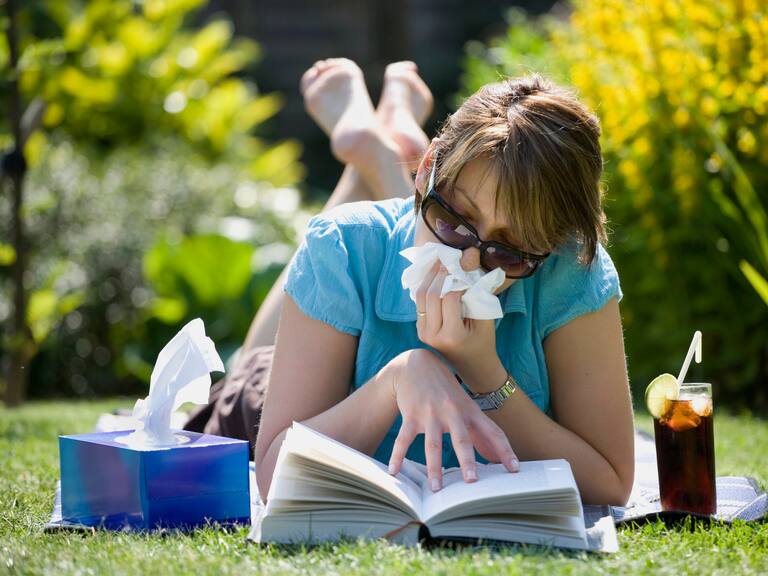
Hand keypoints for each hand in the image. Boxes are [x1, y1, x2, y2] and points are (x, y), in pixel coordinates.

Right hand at [385, 348, 518, 490]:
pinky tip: (394, 471)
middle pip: (462, 439)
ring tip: (436, 489)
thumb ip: (481, 434)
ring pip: (433, 444)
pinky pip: (403, 439)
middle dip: (467, 460)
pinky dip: (397, 456)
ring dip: (434, 467)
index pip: (493, 432)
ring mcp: (431, 413)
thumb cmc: (446, 392)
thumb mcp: (466, 408)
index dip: (505, 450)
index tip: (515, 469)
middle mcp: (452, 412)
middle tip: (472, 481)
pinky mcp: (411, 414)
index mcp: (470, 412)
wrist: (416, 365)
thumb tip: (496, 459)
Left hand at [415, 262, 497, 375]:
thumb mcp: (486, 320)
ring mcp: (423, 334)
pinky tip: (434, 276)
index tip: (464, 267)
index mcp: (451, 335)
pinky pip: (419, 304)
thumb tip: (470, 264)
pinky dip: (426, 287)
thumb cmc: (484, 342)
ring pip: (420, 297)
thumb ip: (478, 295)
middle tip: (448, 258)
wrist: (473, 366)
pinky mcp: (420, 330)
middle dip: (439, 273)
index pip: (450, 298)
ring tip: (439, 263)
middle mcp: (432, 335)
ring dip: (429, 278)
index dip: (457, 280)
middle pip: (430, 295)